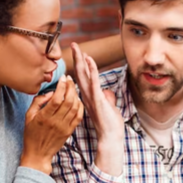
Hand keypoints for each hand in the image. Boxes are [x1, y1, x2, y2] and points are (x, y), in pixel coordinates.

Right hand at [21, 74, 84, 173]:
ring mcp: (65, 127)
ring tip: (73, 88)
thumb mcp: (28, 116)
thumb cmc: (31, 134)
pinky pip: (79, 116)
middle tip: (70, 79)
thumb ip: (38, 102)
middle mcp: (56, 121)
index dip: (62, 86)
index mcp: (44, 117)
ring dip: (76, 95)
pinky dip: (80, 106)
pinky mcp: (70, 131)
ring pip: (76, 107)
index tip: (63, 78)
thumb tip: (51, 92)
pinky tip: (77, 100)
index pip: (57, 98)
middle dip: (71, 87)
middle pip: (69, 101)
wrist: (38, 154)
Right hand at [70, 42, 124, 175]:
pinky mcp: (97, 99)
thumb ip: (106, 98)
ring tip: (78, 47)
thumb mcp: (109, 107)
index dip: (80, 64)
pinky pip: (93, 81)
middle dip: (76, 57)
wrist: (110, 137)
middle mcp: (86, 95)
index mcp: (88, 97)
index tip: (79, 53)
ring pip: (84, 75)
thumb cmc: (110, 124)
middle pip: (79, 73)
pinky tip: (89, 59)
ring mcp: (91, 97)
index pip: (82, 77)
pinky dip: (92, 69)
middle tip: (73, 45)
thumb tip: (107, 92)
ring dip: (81, 60)